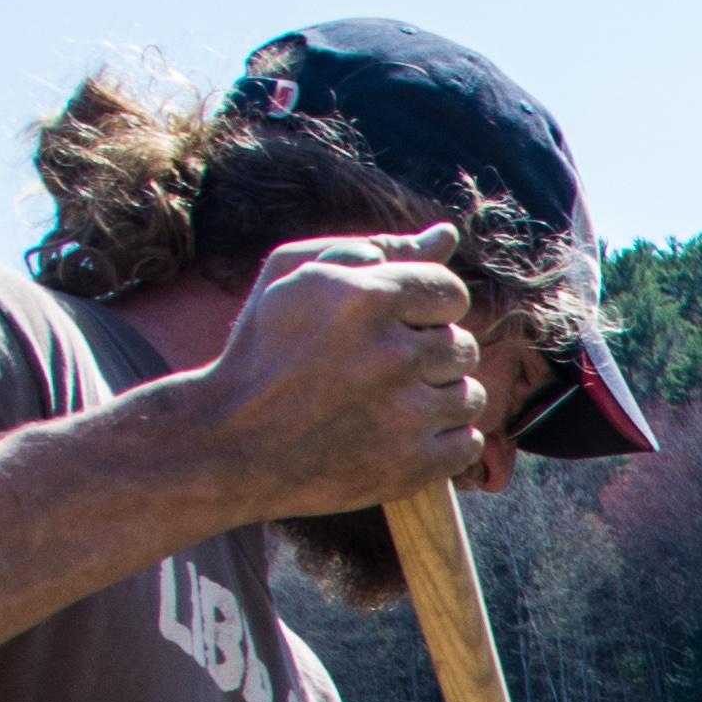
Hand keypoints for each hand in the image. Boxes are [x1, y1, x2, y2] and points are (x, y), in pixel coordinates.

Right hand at [195, 226, 492, 520]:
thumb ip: (377, 247)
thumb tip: (446, 234)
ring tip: (386, 404)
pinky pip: (467, 443)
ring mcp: (406, 416)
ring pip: (469, 395)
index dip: (425, 307)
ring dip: (437, 398)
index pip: (450, 291)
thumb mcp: (297, 277)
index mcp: (363, 298)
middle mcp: (390, 354)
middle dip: (427, 354)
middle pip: (462, 344)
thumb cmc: (265, 350)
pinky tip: (399, 437)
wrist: (231, 444)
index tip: (395, 326)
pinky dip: (441, 441)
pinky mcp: (414, 467)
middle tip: (378, 370)